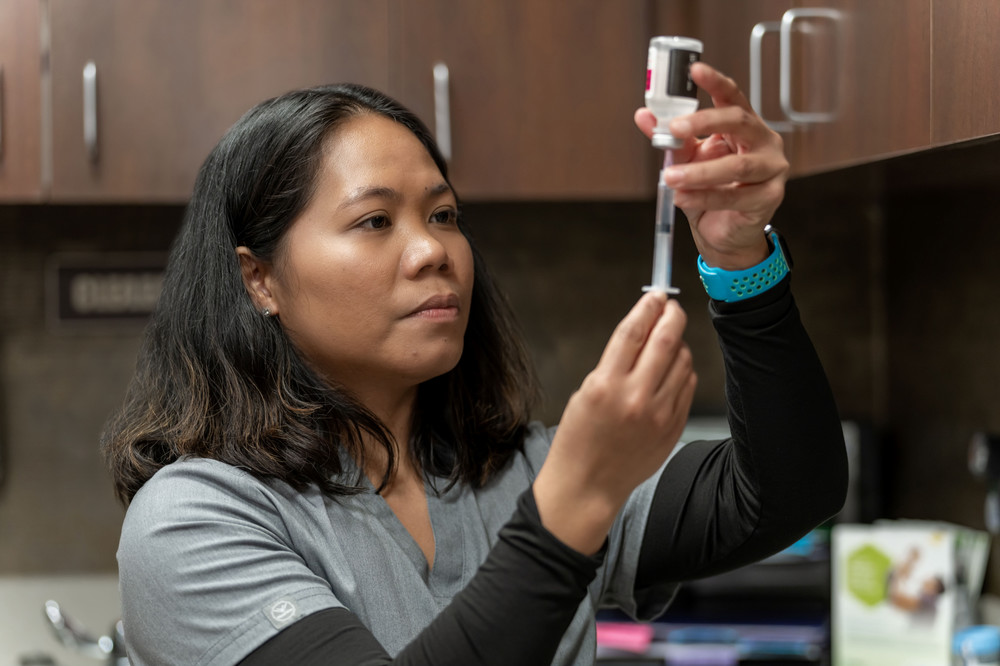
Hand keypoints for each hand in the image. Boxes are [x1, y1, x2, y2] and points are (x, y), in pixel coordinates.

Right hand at [533, 292, 696, 553]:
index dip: (648, 307)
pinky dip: (683, 372)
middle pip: (666, 340)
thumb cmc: (579, 439)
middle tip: (672, 308)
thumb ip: (614, 363)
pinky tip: (671, 372)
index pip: (633, 331)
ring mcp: (658, 414)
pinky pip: (688, 387)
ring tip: (668, 344)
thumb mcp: (585, 392)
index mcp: (605, 385)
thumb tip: (643, 330)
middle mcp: (635, 397)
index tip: (656, 296)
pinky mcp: (673, 428)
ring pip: (683, 362)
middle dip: (673, 316)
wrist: (588, 485)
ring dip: (678, 345)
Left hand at [634, 62, 788, 270]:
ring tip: (669, 177)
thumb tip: (645, 116)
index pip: (732, 96)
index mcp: (744, 126)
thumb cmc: (709, 190)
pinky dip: (703, 197)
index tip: (695, 70)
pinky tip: (682, 198)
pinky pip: (734, 196)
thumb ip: (671, 140)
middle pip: (739, 122)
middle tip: (674, 129)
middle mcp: (763, 142)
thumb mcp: (686, 161)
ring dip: (698, 172)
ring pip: (736, 166)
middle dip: (705, 122)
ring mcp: (771, 169)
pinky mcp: (770, 198)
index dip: (715, 82)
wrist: (722, 233)